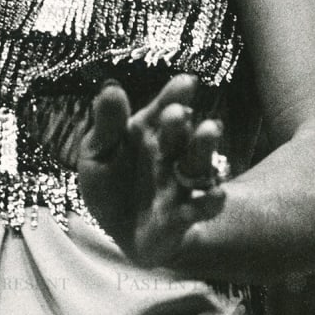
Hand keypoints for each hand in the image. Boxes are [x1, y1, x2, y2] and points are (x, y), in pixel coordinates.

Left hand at [76, 73, 227, 267]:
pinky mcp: (186, 215)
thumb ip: (106, 125)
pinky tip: (216, 195)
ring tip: (209, 130)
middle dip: (179, 123)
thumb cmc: (112, 184)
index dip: (173, 96)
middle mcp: (171, 153)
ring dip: (204, 148)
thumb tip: (110, 88)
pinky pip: (204, 207)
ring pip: (198, 163)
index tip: (185, 82)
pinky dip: (211, 202)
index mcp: (148, 132)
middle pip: (180, 133)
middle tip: (177, 113)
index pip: (162, 109)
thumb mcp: (98, 154)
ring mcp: (181, 183)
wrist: (125, 231)